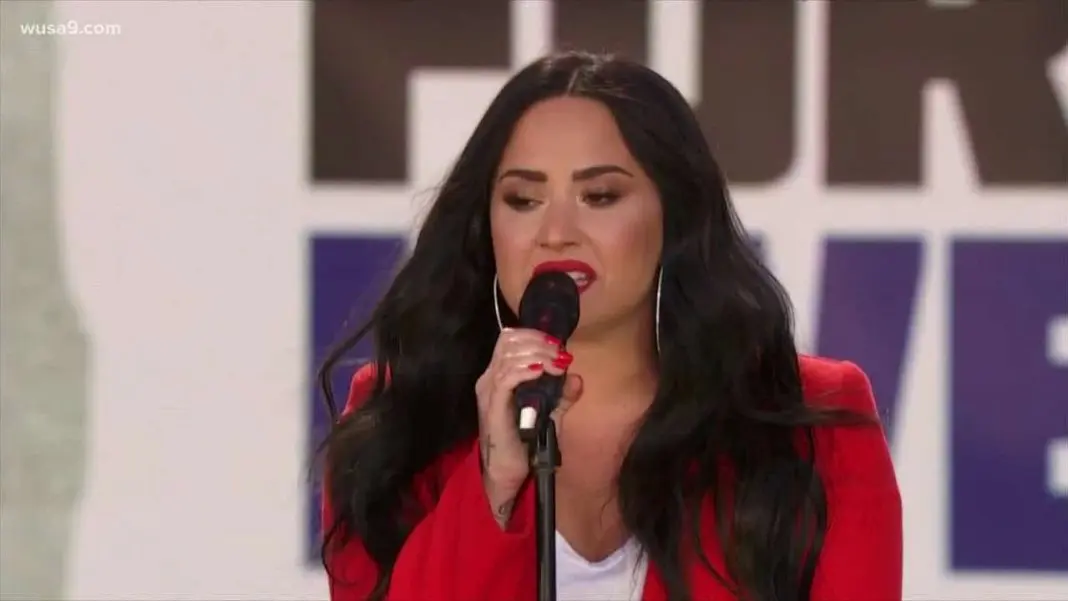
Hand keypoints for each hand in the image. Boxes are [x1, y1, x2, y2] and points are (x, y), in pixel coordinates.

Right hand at [474, 327, 582, 527]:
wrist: (507, 473)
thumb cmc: (525, 443)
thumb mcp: (549, 415)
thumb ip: (562, 396)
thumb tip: (577, 376)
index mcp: (498, 376)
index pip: (509, 339)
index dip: (534, 335)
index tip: (558, 345)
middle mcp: (488, 379)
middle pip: (508, 341)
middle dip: (539, 341)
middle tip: (560, 354)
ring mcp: (489, 392)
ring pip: (508, 356)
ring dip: (537, 354)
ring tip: (557, 363)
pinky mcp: (493, 406)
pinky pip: (506, 378)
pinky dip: (526, 369)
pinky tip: (542, 371)